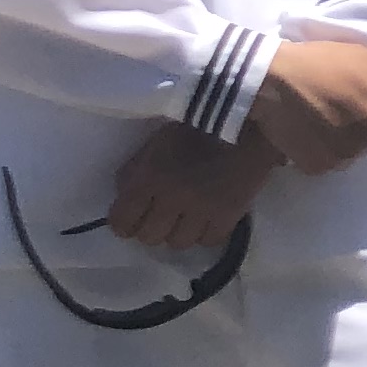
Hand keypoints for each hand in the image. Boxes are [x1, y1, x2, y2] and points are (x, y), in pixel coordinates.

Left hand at [108, 120, 274, 252]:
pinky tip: (207, 221)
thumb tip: (125, 197)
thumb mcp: (154, 144)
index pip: (122, 220)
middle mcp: (172, 198)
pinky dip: (205, 234)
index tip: (129, 223)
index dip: (123, 225)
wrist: (244, 123)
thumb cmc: (194, 128)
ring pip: (178, 243)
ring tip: (185, 221)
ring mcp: (201, 210)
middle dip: (150, 229)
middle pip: (149, 237)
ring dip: (178, 233)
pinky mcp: (229, 215)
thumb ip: (135, 171)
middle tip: (159, 220)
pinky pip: (208, 241)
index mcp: (149, 177)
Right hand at [250, 39, 366, 172]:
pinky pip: (325, 162)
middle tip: (343, 109)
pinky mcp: (314, 166)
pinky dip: (319, 151)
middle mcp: (365, 143)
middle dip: (365, 130)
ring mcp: (339, 157)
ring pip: (350, 154)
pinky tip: (307, 132)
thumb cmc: (320, 64)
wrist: (269, 81)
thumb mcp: (361, 57)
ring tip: (322, 119)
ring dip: (342, 142)